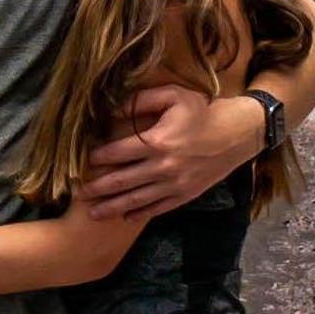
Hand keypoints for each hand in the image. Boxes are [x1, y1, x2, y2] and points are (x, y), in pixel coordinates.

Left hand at [78, 84, 260, 224]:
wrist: (236, 135)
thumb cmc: (202, 111)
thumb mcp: (173, 96)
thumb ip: (142, 101)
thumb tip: (112, 109)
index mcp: (158, 141)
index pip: (119, 153)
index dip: (98, 158)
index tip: (82, 162)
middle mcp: (163, 167)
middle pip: (122, 181)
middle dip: (98, 189)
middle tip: (78, 194)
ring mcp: (174, 185)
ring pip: (136, 199)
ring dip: (112, 207)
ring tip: (93, 213)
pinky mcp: (185, 195)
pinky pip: (157, 208)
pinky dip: (139, 214)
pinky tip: (125, 217)